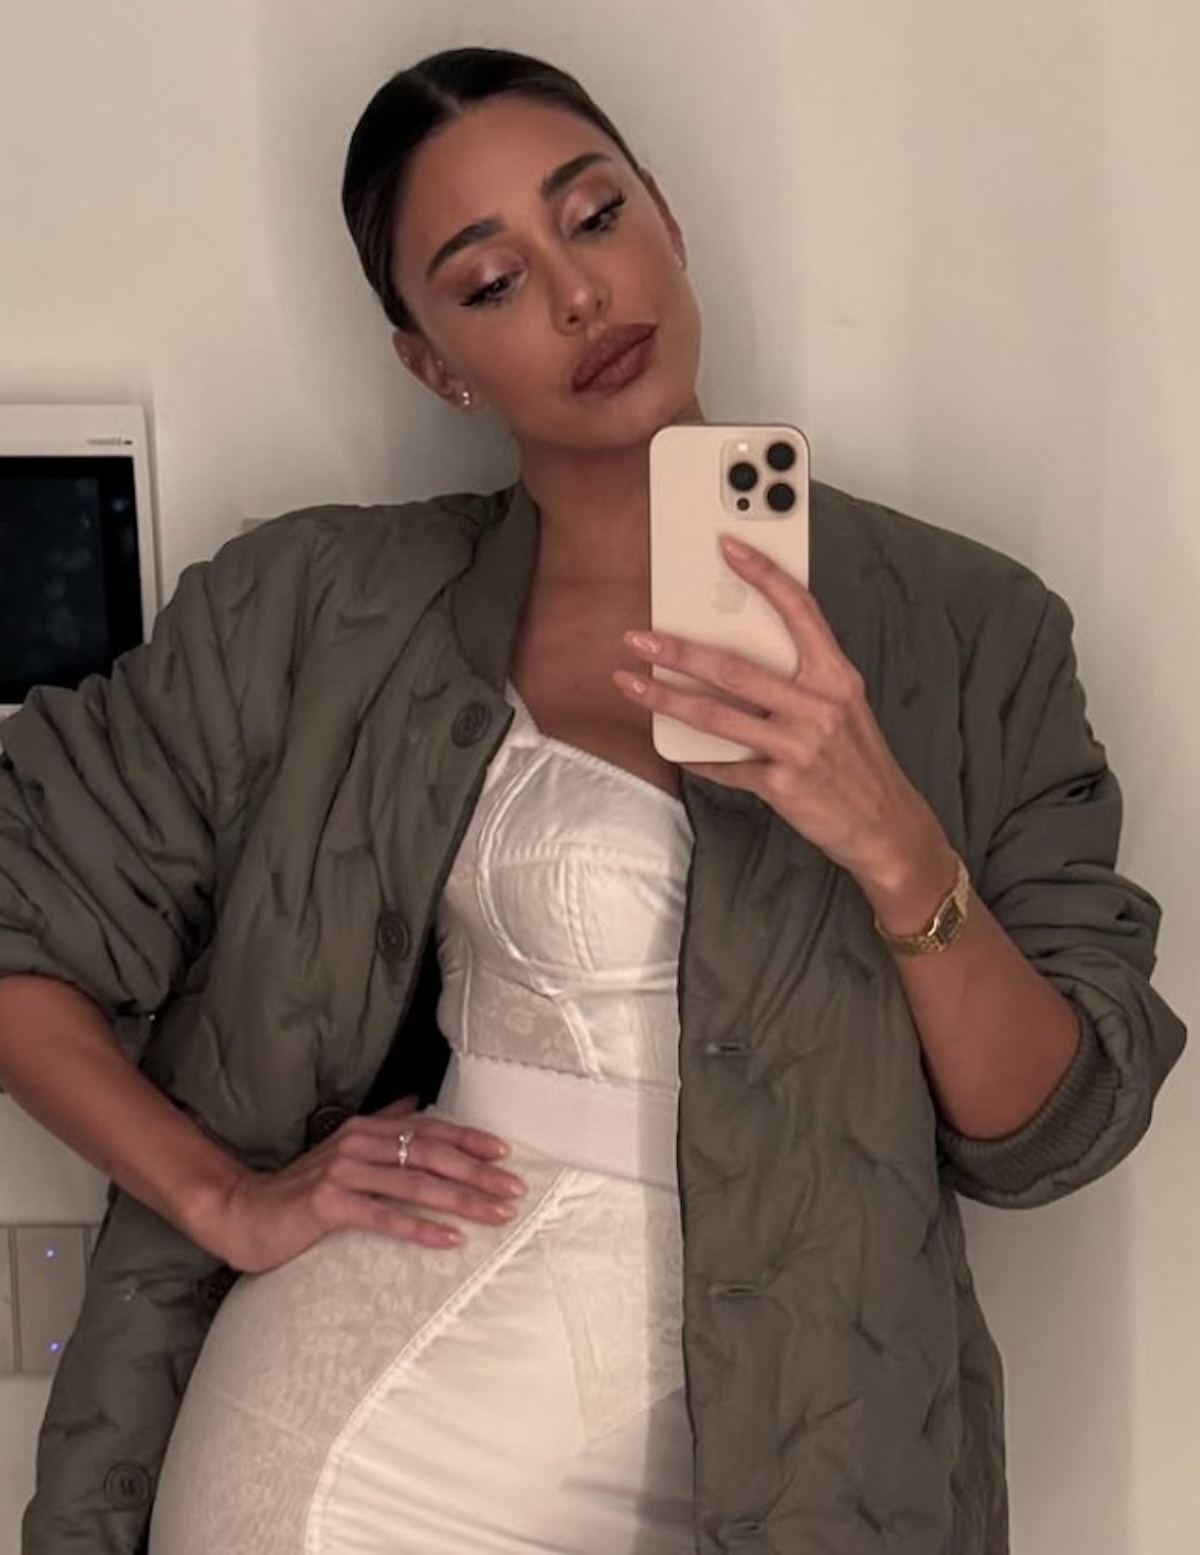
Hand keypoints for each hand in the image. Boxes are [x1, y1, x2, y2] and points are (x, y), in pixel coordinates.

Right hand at [203, 1097, 526, 1273]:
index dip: (469, 1139)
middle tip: (513, 1190)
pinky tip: (448, 1239)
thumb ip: (381, 1126)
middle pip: (430, 1154)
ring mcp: (344, 1171)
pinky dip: (419, 1228)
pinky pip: (384, 1216)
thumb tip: (414, 1102)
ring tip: (494, 1215)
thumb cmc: (300, 1189)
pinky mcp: (329, 1203)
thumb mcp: (344, 1151)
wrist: (243, 1212)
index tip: (505, 1153)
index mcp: (367, 1129)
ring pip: (415, 1183)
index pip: (429, 1130)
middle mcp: (359, 1143)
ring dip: (461, 1199)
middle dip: (477, 1172)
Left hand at [614, 536, 952, 919]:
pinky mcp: (782, 784)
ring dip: (667, 698)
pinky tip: (674, 746)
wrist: (885, 825)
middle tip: (640, 637)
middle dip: (679, 649)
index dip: (765, 575)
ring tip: (633, 684)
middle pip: (736, 667)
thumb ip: (801, 679)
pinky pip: (725, 765)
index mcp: (836, 676)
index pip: (800, 611)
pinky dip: (697, 756)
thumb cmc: (856, 760)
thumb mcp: (842, 708)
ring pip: (717, 716)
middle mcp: (819, 705)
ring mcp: (799, 746)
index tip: (728, 547)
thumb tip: (738, 655)